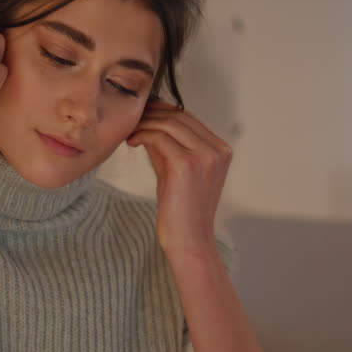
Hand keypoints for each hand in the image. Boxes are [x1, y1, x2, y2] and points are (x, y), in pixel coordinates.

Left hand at [126, 100, 231, 254]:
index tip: (143, 113)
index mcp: (221, 150)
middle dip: (152, 113)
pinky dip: (142, 134)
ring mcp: (204, 157)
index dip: (163, 110)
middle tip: (132, 119)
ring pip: (169, 123)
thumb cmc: (182, 210)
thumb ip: (169, 145)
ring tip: (130, 132)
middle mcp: (217, 151)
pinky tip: (132, 142)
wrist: (188, 240)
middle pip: (179, 116)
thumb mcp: (177, 170)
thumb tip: (149, 121)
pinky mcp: (186, 165)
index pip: (189, 118)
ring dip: (145, 123)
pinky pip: (159, 137)